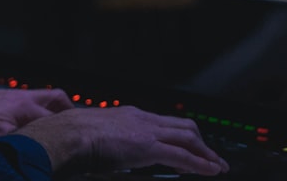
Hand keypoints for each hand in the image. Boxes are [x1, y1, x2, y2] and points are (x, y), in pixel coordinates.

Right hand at [15, 105, 228, 176]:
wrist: (68, 133)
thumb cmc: (73, 137)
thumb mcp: (95, 136)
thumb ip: (108, 142)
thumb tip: (106, 153)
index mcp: (131, 115)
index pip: (164, 123)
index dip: (180, 135)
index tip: (189, 148)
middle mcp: (143, 118)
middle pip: (183, 125)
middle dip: (201, 141)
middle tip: (211, 157)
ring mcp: (147, 131)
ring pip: (188, 137)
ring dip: (206, 153)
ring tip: (217, 166)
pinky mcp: (148, 146)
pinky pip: (182, 155)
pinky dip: (200, 163)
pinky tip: (210, 171)